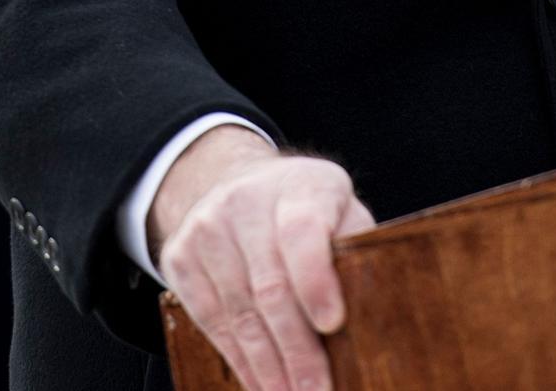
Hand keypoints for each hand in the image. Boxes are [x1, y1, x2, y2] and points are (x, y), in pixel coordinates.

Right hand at [151, 125, 375, 390]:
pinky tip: (261, 383)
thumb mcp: (342, 213)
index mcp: (300, 186)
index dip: (315, 280)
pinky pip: (210, 320)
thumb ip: (356, 252)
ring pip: (238, 311)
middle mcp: (245, 201)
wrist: (239, 185)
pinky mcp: (180, 256)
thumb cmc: (310, 211)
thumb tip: (375, 317)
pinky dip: (238, 360)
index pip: (302, 231)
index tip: (332, 323)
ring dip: (267, 366)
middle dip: (296, 350)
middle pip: (270, 285)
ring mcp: (206, 227)